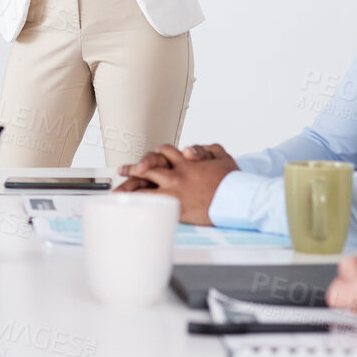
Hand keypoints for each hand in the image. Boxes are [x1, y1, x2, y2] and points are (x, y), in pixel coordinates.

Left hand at [120, 143, 235, 225]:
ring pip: (145, 186)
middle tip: (121, 171)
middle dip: (133, 169)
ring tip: (118, 192)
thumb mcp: (222, 157)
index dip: (153, 156)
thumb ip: (207, 150)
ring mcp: (175, 190)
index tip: (146, 160)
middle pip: (148, 168)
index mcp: (186, 161)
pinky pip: (152, 204)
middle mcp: (177, 174)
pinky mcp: (176, 206)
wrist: (238, 198)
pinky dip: (139, 204)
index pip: (164, 153)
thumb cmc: (233, 180)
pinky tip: (130, 207)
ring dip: (130, 187)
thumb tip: (190, 150)